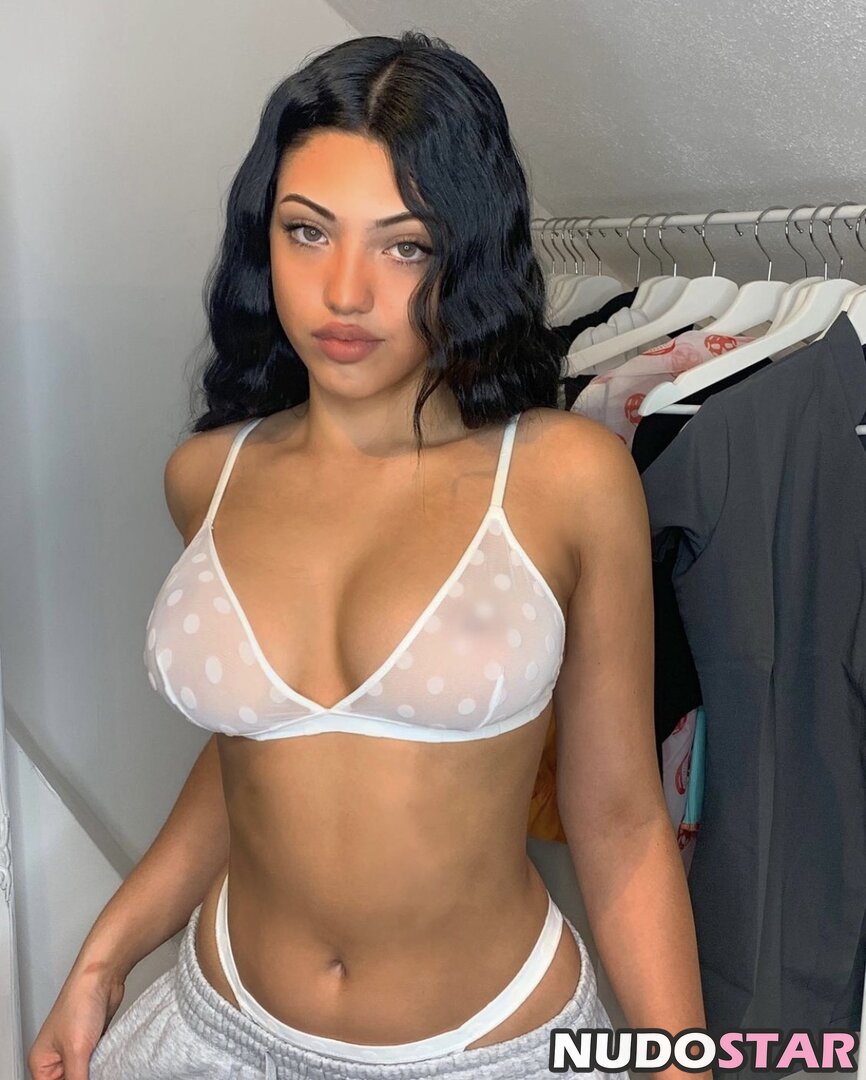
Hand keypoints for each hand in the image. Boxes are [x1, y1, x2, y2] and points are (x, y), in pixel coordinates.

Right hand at [27, 964, 125, 1079]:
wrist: (103, 976)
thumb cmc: (80, 1002)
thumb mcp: (76, 1051)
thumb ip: (77, 1079)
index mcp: (42, 1062)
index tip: (84, 1078)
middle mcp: (56, 1057)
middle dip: (84, 1078)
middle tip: (96, 1072)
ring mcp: (75, 1049)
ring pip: (85, 1073)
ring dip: (95, 1071)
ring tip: (102, 1063)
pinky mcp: (92, 1042)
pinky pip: (96, 1062)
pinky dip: (103, 1063)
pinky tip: (109, 1060)